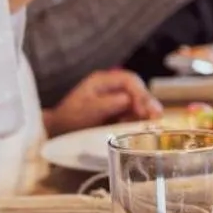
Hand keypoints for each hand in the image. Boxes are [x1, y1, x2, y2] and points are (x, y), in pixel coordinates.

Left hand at [42, 69, 162, 135]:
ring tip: (154, 122)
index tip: (144, 108)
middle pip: (137, 90)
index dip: (140, 92)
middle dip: (147, 102)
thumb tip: (128, 100)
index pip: (129, 80)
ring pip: (137, 102)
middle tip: (156, 116)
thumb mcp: (85, 111)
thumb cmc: (67, 119)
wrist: (55, 132)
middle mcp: (111, 87)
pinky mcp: (116, 112)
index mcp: (102, 81)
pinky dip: (139, 119)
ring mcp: (114, 99)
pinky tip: (143, 126)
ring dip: (146, 111)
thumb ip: (106, 104)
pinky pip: (133, 113)